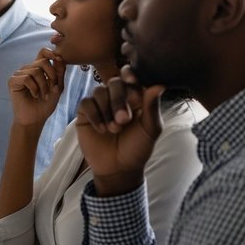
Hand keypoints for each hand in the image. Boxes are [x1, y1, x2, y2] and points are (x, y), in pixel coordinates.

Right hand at [8, 48, 66, 127]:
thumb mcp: (57, 87)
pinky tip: (34, 95)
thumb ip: (59, 73)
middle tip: (52, 89)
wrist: (35, 119)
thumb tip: (59, 58)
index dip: (51, 52)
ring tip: (43, 95)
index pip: (43, 52)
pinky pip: (27, 78)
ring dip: (43, 85)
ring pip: (35, 70)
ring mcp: (19, 74)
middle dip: (51, 76)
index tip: (58, 58)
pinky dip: (34, 88)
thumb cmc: (45, 104)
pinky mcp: (13, 81)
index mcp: (38, 68)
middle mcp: (27, 69)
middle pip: (43, 61)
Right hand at [75, 65, 164, 196]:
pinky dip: (94, 115)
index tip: (132, 81)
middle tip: (124, 120)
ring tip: (114, 129)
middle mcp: (117, 97)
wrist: (118, 168)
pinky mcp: (85, 113)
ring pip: (99, 91)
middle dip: (118, 100)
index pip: (130, 76)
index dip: (129, 75)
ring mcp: (100, 104)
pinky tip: (101, 130)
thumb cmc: (137, 148)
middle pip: (114, 82)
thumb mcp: (150, 129)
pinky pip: (86, 103)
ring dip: (107, 110)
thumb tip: (159, 84)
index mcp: (135, 97)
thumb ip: (152, 107)